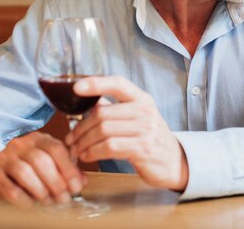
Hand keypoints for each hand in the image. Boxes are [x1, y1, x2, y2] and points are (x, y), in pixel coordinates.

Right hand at [0, 132, 82, 208]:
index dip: (68, 169)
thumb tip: (82, 181)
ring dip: (40, 190)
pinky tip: (32, 205)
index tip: (76, 186)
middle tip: (64, 198)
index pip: (56, 149)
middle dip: (56, 182)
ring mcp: (5, 158)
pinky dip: (24, 199)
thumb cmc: (29, 166)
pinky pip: (10, 188)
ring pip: (25, 172)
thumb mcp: (49, 162)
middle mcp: (21, 144)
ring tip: (48, 201)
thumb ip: (66, 169)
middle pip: (41, 160)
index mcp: (39, 139)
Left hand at [67, 76, 187, 191]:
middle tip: (70, 139)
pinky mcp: (143, 148)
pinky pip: (109, 147)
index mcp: (142, 99)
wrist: (173, 161)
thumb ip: (116, 109)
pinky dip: (93, 152)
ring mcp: (146, 129)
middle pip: (103, 114)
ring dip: (84, 142)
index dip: (96, 83)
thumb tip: (87, 101)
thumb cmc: (149, 138)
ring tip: (76, 150)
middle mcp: (145, 111)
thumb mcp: (138, 117)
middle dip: (80, 128)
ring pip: (103, 131)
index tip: (76, 87)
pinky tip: (87, 156)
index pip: (118, 84)